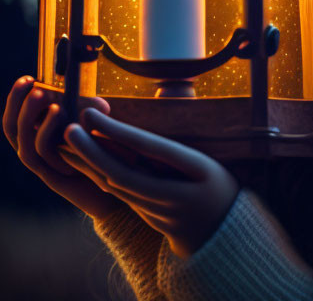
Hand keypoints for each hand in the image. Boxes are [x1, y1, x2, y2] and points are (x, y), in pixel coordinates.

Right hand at [3, 75, 126, 220]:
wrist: (118, 198)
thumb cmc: (109, 163)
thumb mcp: (98, 135)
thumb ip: (93, 122)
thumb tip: (101, 102)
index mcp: (43, 141)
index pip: (20, 118)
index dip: (18, 99)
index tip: (29, 76)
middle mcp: (38, 154)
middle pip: (13, 127)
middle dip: (17, 102)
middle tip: (28, 80)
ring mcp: (44, 167)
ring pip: (24, 140)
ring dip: (30, 114)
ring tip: (41, 92)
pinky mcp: (54, 178)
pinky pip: (41, 154)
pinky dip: (46, 132)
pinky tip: (59, 112)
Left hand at [59, 107, 238, 258]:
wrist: (220, 233)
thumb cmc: (219, 186)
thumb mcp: (209, 162)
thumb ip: (179, 140)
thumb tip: (158, 103)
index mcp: (194, 173)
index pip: (147, 150)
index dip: (116, 131)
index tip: (90, 115)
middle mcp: (169, 195)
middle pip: (120, 172)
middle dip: (91, 150)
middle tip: (68, 128)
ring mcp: (153, 209)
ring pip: (113, 184)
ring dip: (87, 163)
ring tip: (67, 141)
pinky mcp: (142, 214)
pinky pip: (116, 191)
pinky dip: (97, 173)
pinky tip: (83, 160)